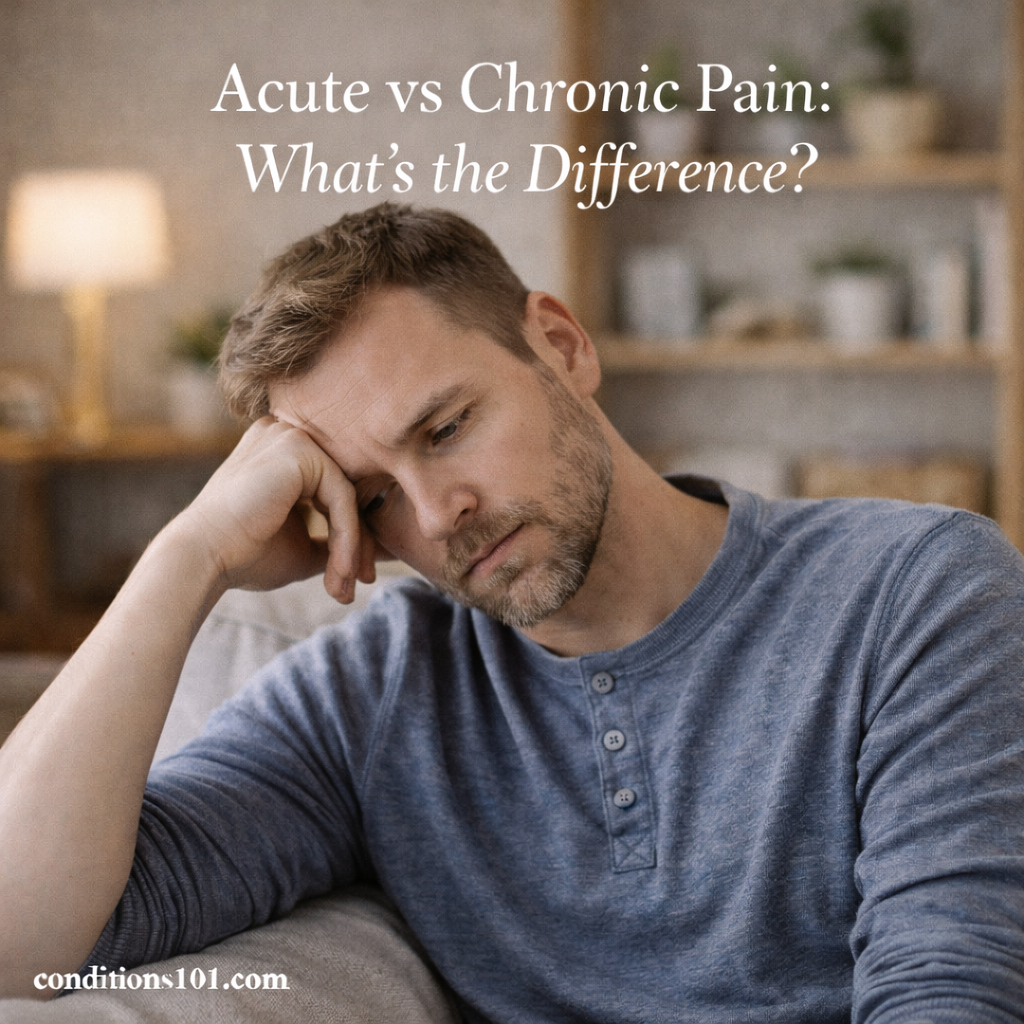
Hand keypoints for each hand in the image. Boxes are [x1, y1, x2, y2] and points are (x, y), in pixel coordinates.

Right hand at [175, 417, 380, 601]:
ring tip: (344, 586)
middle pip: (346, 492)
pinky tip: (339, 571)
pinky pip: (342, 499)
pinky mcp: (298, 451)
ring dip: (353, 547)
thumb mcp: (304, 547)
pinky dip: (347, 539)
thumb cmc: (244, 557)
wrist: (201, 559)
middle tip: (357, 585)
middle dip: (357, 543)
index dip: (350, 537)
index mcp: (284, 452)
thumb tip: (385, 550)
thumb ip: (340, 542)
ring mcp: (291, 437)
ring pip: (348, 497)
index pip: (336, 491)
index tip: (353, 578)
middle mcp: (287, 434)